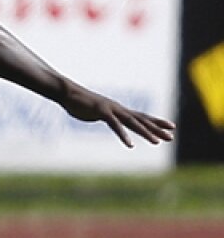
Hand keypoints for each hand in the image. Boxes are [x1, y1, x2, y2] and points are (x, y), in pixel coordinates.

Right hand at [58, 83, 175, 147]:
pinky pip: (115, 125)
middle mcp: (118, 109)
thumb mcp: (95, 111)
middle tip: (171, 136)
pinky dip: (123, 135)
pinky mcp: (102, 112)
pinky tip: (130, 145)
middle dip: (157, 128)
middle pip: (141, 119)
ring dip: (145, 132)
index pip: (141, 116)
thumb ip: (102, 115)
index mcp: (118, 110)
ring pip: (132, 122)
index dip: (156, 122)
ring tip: (157, 142)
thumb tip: (104, 117)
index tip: (171, 127)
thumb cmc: (79, 102)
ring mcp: (111, 109)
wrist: (66, 92)